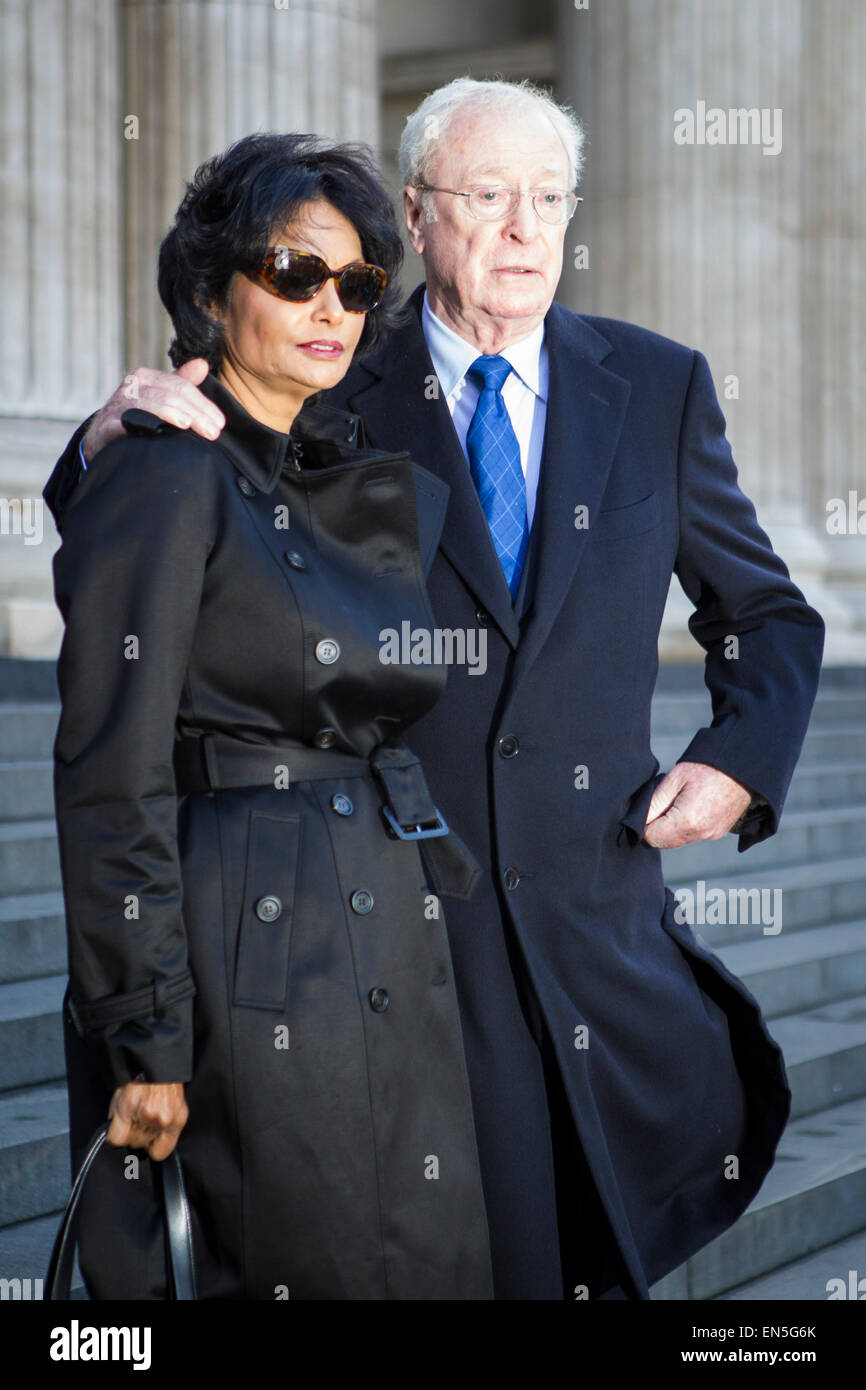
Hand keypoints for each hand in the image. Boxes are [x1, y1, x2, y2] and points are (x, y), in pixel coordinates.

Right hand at [81, 358, 224, 462]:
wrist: (101, 437)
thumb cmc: (135, 416)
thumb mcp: (159, 396)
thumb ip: (181, 382)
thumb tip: (202, 364)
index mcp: (147, 377)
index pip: (182, 387)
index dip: (204, 405)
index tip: (220, 423)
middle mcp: (133, 386)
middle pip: (171, 395)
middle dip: (196, 414)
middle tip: (213, 433)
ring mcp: (119, 404)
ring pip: (153, 405)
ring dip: (173, 415)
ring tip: (189, 427)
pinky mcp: (108, 424)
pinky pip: (126, 422)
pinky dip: (143, 424)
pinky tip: (158, 432)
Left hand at [106, 1080, 188, 1160]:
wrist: (161, 1066)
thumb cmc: (140, 1077)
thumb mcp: (119, 1094)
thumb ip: (115, 1118)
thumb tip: (113, 1136)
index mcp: (130, 1105)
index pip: (116, 1140)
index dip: (115, 1137)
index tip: (118, 1133)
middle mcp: (149, 1114)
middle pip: (134, 1143)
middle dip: (132, 1136)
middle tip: (136, 1123)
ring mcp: (166, 1119)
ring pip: (148, 1147)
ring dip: (146, 1138)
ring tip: (148, 1123)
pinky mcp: (179, 1121)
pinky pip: (165, 1148)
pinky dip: (159, 1141)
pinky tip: (158, 1130)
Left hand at [642, 761, 752, 848]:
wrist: (741, 767)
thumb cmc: (707, 767)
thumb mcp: (674, 779)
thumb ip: (654, 803)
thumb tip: (638, 820)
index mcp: (687, 821)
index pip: (652, 837)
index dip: (645, 824)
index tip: (650, 809)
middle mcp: (700, 834)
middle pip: (664, 842)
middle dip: (657, 827)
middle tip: (664, 802)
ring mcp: (711, 835)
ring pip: (678, 840)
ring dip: (672, 827)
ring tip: (680, 801)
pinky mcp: (718, 832)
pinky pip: (693, 835)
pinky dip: (687, 825)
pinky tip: (693, 805)